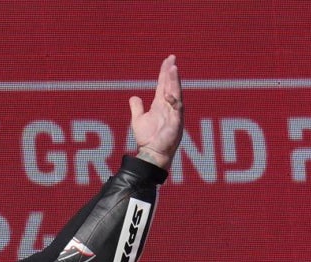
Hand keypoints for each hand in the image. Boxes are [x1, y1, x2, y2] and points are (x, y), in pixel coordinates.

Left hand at [130, 55, 183, 170]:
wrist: (151, 153)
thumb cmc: (147, 138)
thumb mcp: (138, 120)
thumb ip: (137, 108)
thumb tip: (134, 97)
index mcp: (160, 104)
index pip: (163, 85)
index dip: (165, 73)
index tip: (167, 61)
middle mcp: (169, 106)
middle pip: (171, 85)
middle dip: (171, 72)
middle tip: (172, 58)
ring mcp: (174, 113)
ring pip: (176, 93)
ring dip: (174, 81)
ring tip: (173, 68)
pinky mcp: (176, 121)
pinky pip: (177, 107)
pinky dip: (174, 98)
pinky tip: (170, 90)